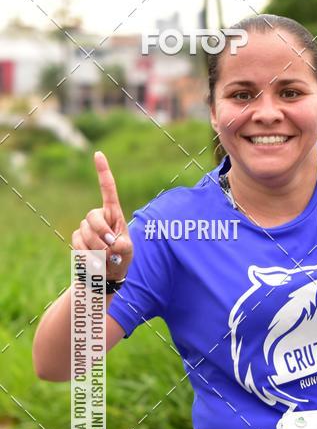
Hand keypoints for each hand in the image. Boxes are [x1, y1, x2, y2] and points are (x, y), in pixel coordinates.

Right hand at [71, 151, 132, 279]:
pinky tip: (94, 261)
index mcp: (114, 214)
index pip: (108, 190)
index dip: (103, 172)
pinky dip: (87, 255)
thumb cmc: (121, 259)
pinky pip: (77, 243)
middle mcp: (99, 217)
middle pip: (92, 216)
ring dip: (96, 248)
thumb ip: (123, 247)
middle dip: (100, 233)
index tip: (98, 153)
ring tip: (104, 258)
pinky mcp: (77, 238)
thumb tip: (112, 244)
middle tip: (109, 249)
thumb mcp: (127, 252)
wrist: (105, 275)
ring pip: (84, 232)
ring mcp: (86, 227)